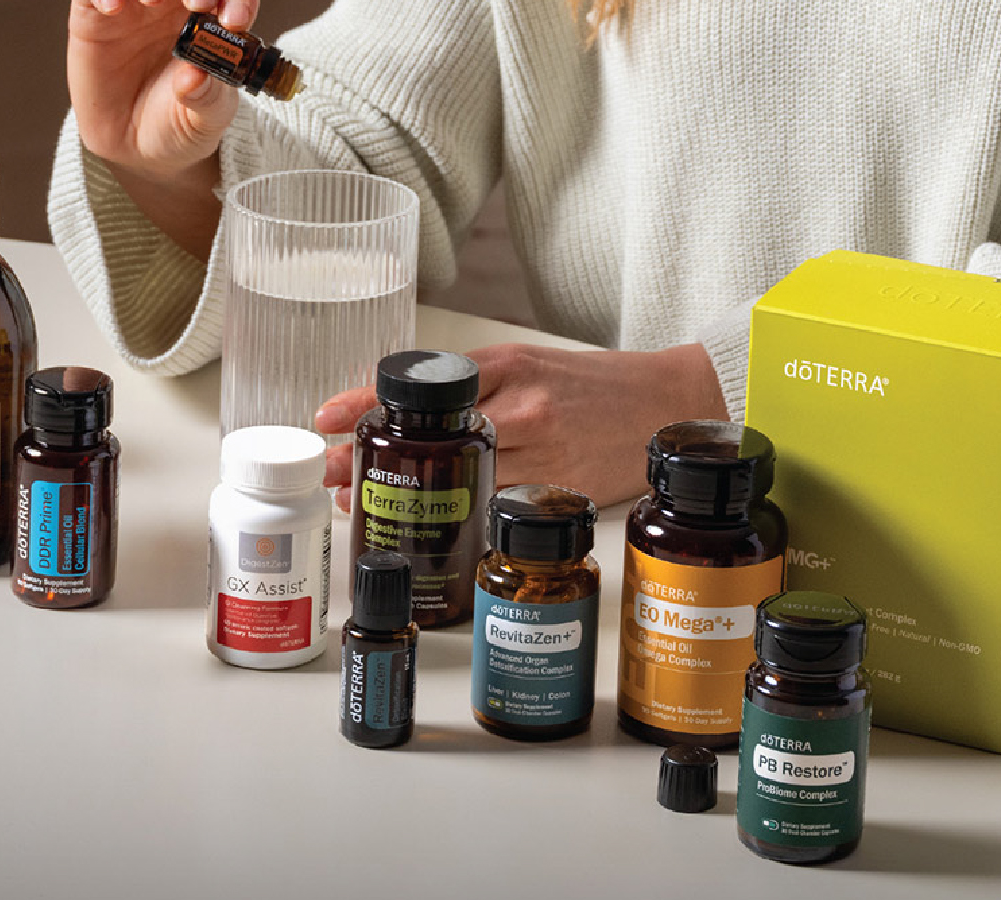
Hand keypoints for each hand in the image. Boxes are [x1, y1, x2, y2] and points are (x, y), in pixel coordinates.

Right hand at [68, 0, 257, 254]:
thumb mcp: (203, 121)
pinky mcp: (96, 16)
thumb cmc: (179, 124)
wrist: (134, 145)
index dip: (238, 2)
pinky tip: (113, 8)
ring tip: (152, 0)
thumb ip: (206, 99)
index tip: (235, 22)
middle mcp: (175, 8)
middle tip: (197, 3)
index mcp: (212, 25)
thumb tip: (195, 76)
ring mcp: (136, 7)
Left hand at [314, 343, 729, 511]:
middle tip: (334, 475)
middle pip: (433, 440)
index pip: (427, 386)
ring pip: (460, 481)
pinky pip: (499, 507)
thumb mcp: (533, 364)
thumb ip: (478, 384)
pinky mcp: (561, 489)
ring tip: (365, 504)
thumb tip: (411, 410)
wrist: (673, 403)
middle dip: (376, 458)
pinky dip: (461, 516)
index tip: (326, 417)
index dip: (369, 401)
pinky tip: (434, 525)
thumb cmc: (600, 385)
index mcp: (511, 367)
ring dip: (409, 496)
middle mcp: (523, 408)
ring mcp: (543, 452)